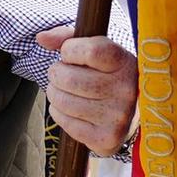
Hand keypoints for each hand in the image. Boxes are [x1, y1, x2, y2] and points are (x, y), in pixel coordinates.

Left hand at [38, 26, 137, 155]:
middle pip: (68, 79)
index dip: (69, 50)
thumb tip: (41, 38)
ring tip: (66, 91)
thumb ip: (67, 38)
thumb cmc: (107, 73)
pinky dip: (59, 113)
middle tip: (63, 75)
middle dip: (56, 74)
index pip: (90, 51)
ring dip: (55, 93)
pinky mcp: (107, 139)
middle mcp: (125, 91)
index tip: (70, 53)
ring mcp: (117, 117)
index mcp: (125, 63)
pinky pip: (64, 122)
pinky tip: (72, 108)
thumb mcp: (96, 49)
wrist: (135, 110)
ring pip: (62, 101)